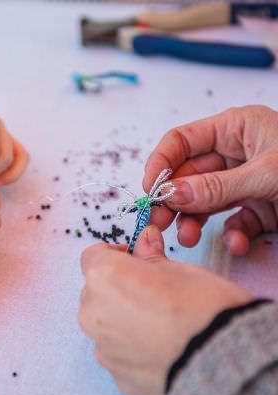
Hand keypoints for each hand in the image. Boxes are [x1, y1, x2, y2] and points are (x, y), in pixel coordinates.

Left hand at [79, 225, 251, 394]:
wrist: (223, 366)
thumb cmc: (204, 309)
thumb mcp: (181, 270)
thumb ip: (151, 256)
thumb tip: (144, 239)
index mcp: (104, 277)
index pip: (93, 256)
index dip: (114, 255)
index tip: (133, 259)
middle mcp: (92, 311)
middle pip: (96, 291)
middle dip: (118, 288)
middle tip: (152, 293)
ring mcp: (101, 346)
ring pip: (104, 323)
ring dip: (121, 319)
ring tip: (159, 325)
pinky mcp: (115, 374)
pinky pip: (116, 352)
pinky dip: (131, 348)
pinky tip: (160, 349)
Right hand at [143, 105, 277, 254]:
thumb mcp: (268, 175)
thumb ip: (217, 186)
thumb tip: (171, 195)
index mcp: (235, 128)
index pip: (181, 140)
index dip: (161, 164)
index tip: (150, 191)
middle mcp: (236, 153)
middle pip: (188, 175)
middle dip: (173, 200)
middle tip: (158, 224)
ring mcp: (245, 182)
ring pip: (204, 201)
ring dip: (194, 221)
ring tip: (187, 238)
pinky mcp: (257, 207)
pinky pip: (232, 220)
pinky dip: (232, 235)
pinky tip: (239, 244)